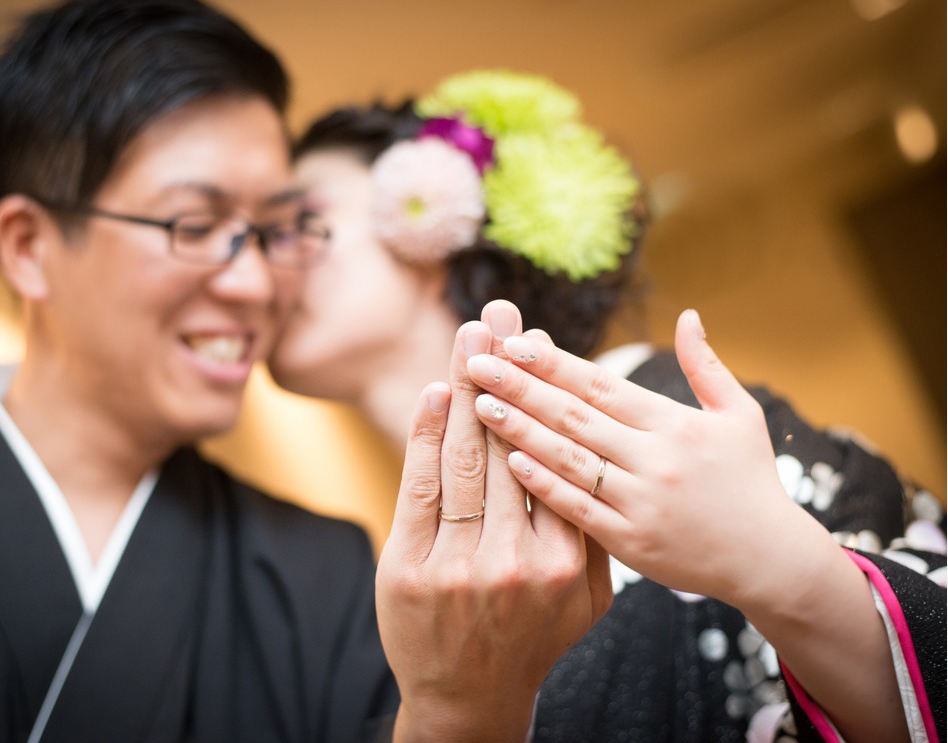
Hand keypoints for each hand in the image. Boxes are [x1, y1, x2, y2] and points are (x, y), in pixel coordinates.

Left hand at [377, 313, 610, 742]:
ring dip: (465, 387)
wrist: (471, 699)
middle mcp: (520, 559)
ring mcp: (462, 564)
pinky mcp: (411, 567)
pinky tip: (433, 393)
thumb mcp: (591, 597)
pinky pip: (421, 487)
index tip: (541, 339)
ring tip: (470, 336)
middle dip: (506, 370)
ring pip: (467, 458)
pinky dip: (426, 435)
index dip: (549, 391)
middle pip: (511, 442)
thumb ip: (593, 530)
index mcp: (569, 558)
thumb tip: (600, 456)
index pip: (559, 454)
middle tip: (500, 312)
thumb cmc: (535, 638)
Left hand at [465, 305, 820, 608]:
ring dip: (521, 431)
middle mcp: (656, 459)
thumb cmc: (750, 480)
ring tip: (480, 405)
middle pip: (576, 417)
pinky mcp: (632, 542)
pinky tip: (510, 462)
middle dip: (522, 387)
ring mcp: (642, 502)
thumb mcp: (740, 415)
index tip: (513, 343)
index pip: (602, 385)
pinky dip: (544, 485)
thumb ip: (706, 366)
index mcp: (675, 424)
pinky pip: (579, 510)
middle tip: (477, 364)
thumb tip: (687, 315)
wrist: (770, 560)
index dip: (555, 364)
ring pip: (570, 459)